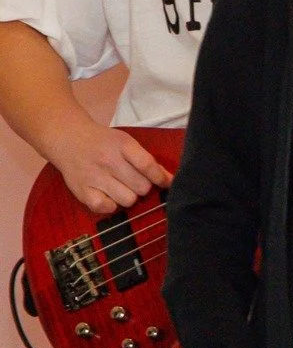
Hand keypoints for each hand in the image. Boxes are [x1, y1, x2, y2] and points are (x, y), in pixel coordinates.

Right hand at [48, 120, 170, 214]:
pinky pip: (106, 208)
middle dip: (143, 187)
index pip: (148, 166)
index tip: (167, 183)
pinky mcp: (82, 191)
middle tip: (135, 181)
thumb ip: (146, 160)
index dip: (161, 178)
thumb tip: (168, 179)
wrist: (69, 139)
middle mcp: (108, 161)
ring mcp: (94, 177)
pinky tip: (108, 195)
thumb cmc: (104, 143)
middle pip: (141, 187)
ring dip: (129, 196)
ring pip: (128, 200)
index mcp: (122, 145)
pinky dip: (110, 205)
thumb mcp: (126, 142)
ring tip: (121, 187)